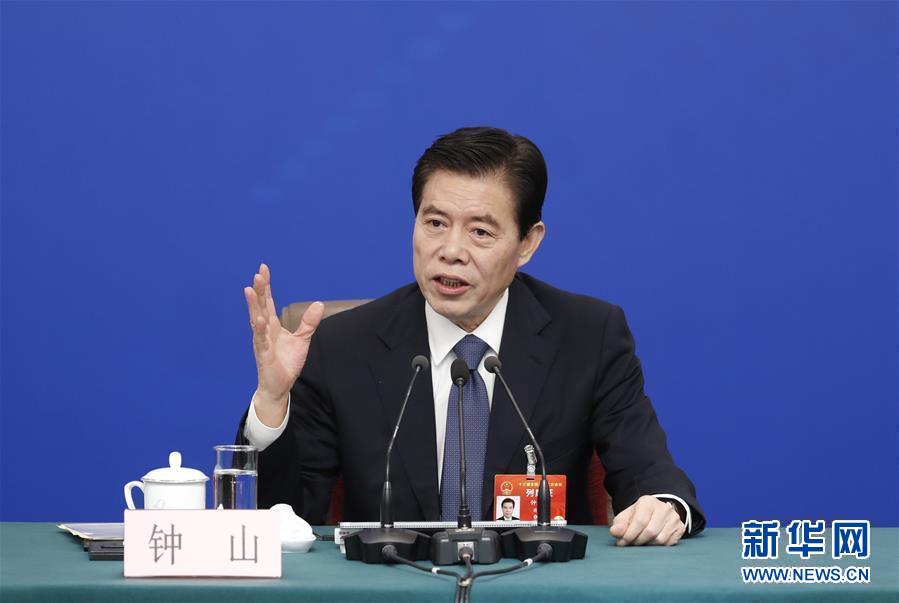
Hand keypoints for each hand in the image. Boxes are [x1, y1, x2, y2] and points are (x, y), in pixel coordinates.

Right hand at [244, 263, 323, 425]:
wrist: (280, 386)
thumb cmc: (286, 363)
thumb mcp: (302, 340)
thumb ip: (309, 322)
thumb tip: (318, 304)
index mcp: (272, 326)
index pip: (267, 302)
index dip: (265, 286)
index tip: (263, 269)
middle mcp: (264, 331)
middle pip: (260, 306)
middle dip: (258, 290)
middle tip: (258, 274)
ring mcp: (262, 342)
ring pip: (256, 320)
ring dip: (253, 305)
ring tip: (250, 289)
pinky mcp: (263, 355)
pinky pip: (261, 341)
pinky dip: (260, 330)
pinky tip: (260, 319)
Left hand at [608, 495, 685, 546]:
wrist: (655, 514)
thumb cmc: (637, 516)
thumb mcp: (626, 517)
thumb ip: (619, 525)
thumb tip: (614, 532)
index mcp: (648, 502)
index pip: (640, 521)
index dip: (629, 535)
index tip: (622, 543)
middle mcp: (663, 508)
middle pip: (650, 532)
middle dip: (638, 541)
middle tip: (631, 544)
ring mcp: (674, 518)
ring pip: (660, 539)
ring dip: (647, 545)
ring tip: (641, 542)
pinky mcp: (680, 527)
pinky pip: (669, 543)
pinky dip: (658, 547)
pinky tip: (651, 542)